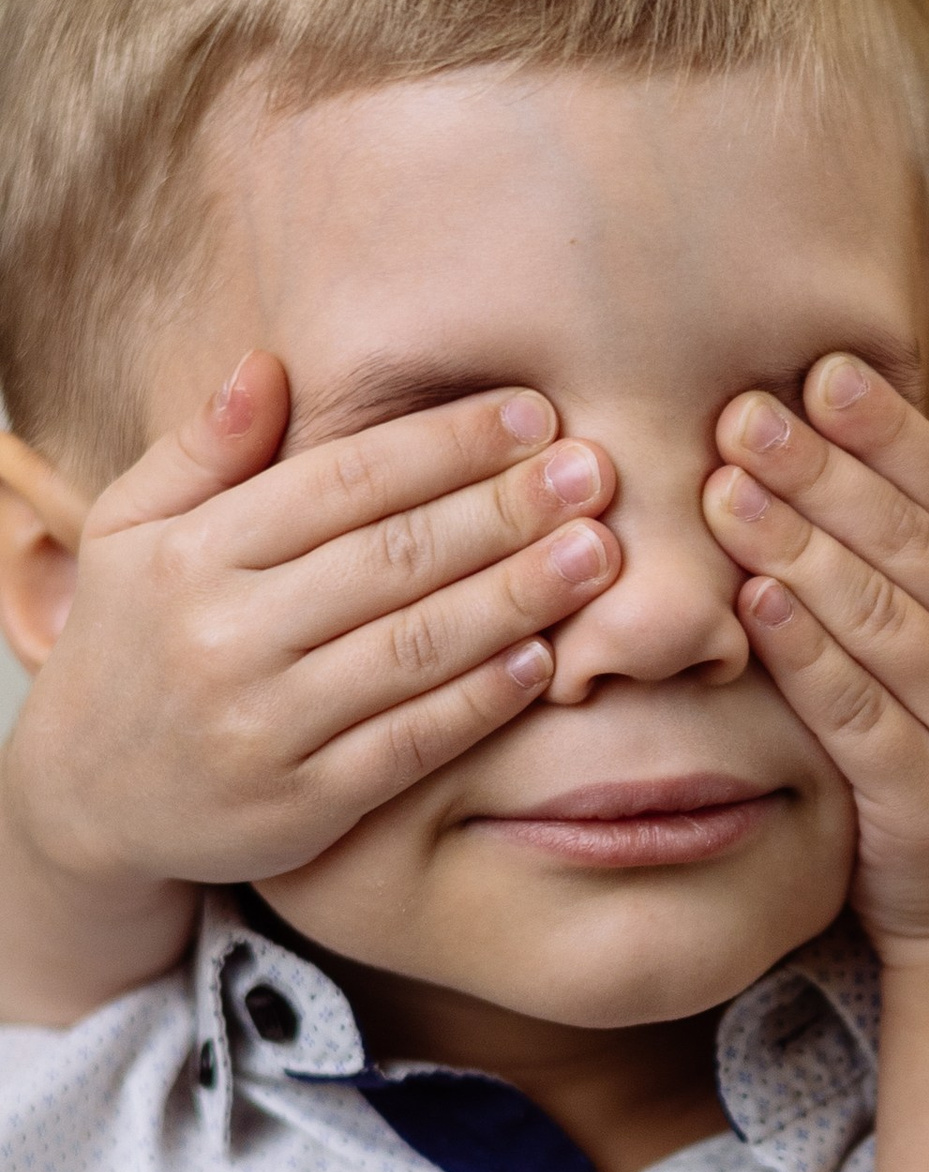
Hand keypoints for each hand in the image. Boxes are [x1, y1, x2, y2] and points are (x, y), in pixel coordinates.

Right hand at [0, 350, 622, 905]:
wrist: (87, 797)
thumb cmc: (132, 641)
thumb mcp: (132, 533)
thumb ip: (202, 452)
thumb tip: (270, 365)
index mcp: (192, 555)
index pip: (339, 482)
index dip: (443, 445)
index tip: (532, 414)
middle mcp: (227, 637)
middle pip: (391, 559)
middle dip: (503, 511)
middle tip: (596, 473)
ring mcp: (267, 727)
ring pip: (412, 649)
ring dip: (515, 599)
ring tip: (599, 556)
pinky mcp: (304, 806)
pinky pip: (410, 745)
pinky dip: (480, 701)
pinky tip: (545, 660)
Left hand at [703, 356, 928, 968]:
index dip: (889, 430)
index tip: (819, 372)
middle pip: (912, 543)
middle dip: (823, 472)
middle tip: (742, 415)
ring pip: (884, 618)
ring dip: (799, 548)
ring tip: (725, 493)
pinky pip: (858, 713)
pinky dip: (806, 654)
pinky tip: (754, 605)